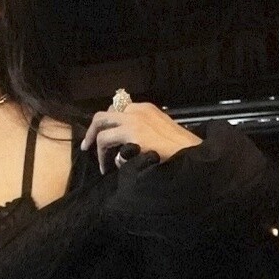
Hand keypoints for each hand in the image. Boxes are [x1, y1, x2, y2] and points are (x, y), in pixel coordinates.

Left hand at [81, 100, 201, 173]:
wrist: (192, 155)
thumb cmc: (182, 149)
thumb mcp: (162, 134)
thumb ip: (144, 134)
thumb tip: (126, 148)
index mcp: (146, 109)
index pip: (117, 111)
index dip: (107, 126)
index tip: (104, 139)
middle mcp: (137, 111)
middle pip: (103, 116)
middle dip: (92, 132)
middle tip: (87, 146)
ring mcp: (133, 121)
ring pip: (102, 130)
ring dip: (98, 148)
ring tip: (103, 165)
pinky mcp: (132, 134)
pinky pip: (106, 142)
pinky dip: (104, 157)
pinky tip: (109, 169)